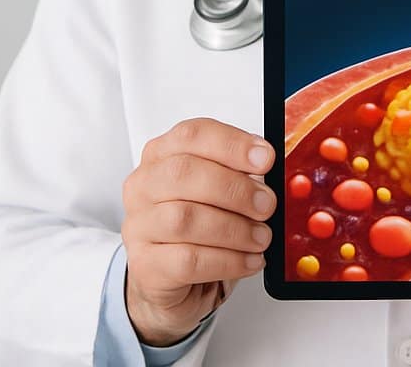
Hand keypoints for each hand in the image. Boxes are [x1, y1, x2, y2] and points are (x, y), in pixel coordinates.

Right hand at [121, 117, 276, 346]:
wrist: (167, 274)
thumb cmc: (196, 223)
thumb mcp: (214, 190)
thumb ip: (239, 175)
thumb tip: (271, 175)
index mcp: (162, 155)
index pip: (192, 135)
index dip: (232, 144)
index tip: (266, 158)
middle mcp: (144, 186)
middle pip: (184, 173)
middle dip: (235, 188)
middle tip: (267, 204)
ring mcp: (140, 225)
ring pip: (185, 219)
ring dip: (235, 229)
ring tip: (262, 237)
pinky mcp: (146, 265)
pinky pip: (189, 260)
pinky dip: (228, 260)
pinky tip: (250, 260)